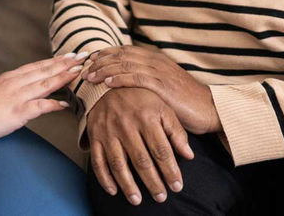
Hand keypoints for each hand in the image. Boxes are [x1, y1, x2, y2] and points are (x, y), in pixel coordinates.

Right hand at [0, 53, 85, 141]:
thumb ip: (11, 85)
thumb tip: (24, 85)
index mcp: (12, 77)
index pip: (39, 66)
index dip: (56, 61)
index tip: (71, 56)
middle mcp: (17, 83)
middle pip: (46, 70)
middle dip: (66, 64)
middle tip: (83, 57)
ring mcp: (18, 97)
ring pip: (46, 83)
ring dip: (64, 77)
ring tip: (79, 72)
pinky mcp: (18, 112)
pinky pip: (39, 106)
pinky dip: (53, 104)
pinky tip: (64, 104)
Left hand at [85, 46, 221, 133]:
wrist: (209, 109)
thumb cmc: (185, 101)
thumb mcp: (163, 87)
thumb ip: (145, 81)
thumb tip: (123, 85)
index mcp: (155, 58)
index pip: (124, 51)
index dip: (105, 54)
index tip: (88, 60)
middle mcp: (156, 61)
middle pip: (121, 55)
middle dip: (100, 60)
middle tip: (83, 67)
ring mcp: (159, 72)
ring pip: (125, 64)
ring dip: (104, 69)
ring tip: (89, 76)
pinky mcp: (163, 86)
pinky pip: (136, 78)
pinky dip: (119, 79)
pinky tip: (106, 83)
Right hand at [86, 87, 194, 205]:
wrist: (108, 83)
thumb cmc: (141, 98)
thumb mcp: (163, 107)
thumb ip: (176, 131)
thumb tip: (189, 155)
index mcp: (147, 117)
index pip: (161, 150)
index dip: (170, 170)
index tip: (177, 186)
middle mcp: (127, 125)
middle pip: (141, 160)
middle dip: (152, 182)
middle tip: (161, 197)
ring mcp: (108, 131)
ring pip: (119, 164)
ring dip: (128, 185)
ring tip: (137, 200)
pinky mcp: (94, 136)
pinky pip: (98, 160)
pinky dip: (104, 178)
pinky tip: (113, 190)